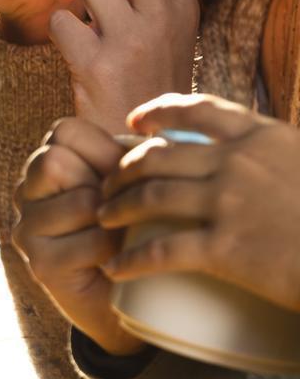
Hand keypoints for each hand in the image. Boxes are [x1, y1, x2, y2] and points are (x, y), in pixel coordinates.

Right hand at [14, 118, 147, 355]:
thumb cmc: (135, 230)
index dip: (102, 148)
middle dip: (101, 183)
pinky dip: (118, 252)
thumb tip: (156, 129)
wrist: (130, 299)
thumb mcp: (130, 184)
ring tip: (123, 235)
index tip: (121, 174)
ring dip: (114, 219)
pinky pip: (92, 242)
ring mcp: (26, 231)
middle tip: (119, 208)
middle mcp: (25, 194)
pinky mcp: (41, 265)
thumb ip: (129, 156)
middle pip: (55, 161)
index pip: (63, 131)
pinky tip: (119, 262)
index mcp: (43, 166)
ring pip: (80, 202)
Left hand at [100, 94, 299, 311]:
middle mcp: (240, 163)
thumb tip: (254, 153)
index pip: (198, 110)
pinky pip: (161, 251)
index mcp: (264, 138)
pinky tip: (114, 268)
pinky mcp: (227, 249)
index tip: (134, 123)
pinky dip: (130, 260)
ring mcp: (230, 204)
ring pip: (149, 196)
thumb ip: (275, 155)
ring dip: (115, 207)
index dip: (157, 113)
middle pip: (158, 155)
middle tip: (107, 183)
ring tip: (102, 219)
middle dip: (122, 168)